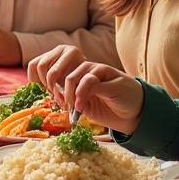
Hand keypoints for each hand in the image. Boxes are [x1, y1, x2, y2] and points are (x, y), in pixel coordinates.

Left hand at [27, 44, 143, 132]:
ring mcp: (98, 70)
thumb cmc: (106, 107)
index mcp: (76, 72)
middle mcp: (86, 68)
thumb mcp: (82, 104)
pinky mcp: (110, 77)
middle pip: (58, 72)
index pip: (52, 67)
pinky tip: (81, 108)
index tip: (50, 99)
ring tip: (73, 109)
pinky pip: (89, 81)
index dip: (44, 81)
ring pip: (73, 76)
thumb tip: (48, 98)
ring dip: (68, 95)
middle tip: (61, 106)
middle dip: (55, 91)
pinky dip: (81, 96)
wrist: (134, 111)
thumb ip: (68, 97)